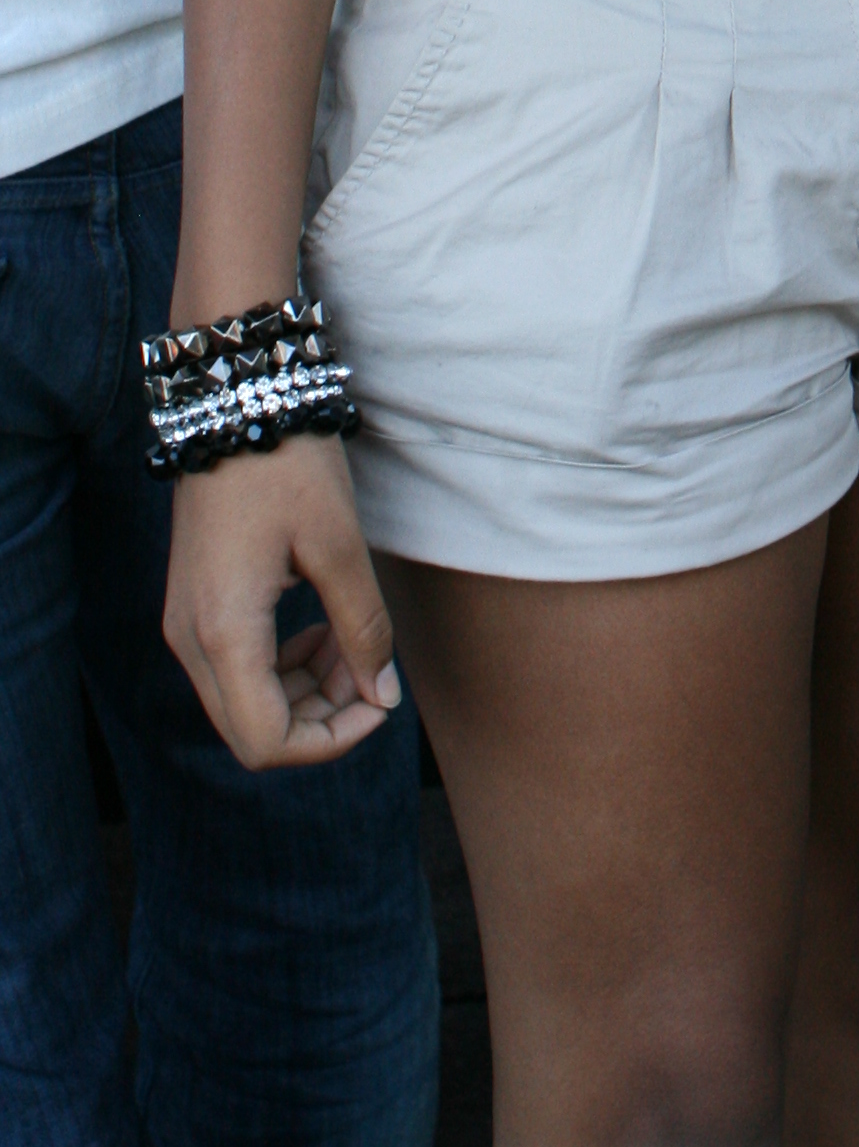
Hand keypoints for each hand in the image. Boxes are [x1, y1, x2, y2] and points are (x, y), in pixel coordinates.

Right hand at [166, 437, 403, 766]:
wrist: (235, 403)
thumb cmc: (288, 467)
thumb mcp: (340, 545)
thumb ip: (363, 627)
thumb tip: (384, 695)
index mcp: (223, 633)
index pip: (268, 742)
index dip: (332, 739)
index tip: (381, 699)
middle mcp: (191, 642)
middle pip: (254, 733)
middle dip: (323, 717)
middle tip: (371, 666)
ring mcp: (186, 627)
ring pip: (246, 705)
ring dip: (307, 692)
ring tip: (352, 639)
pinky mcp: (194, 609)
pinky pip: (238, 671)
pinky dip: (285, 666)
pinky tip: (322, 627)